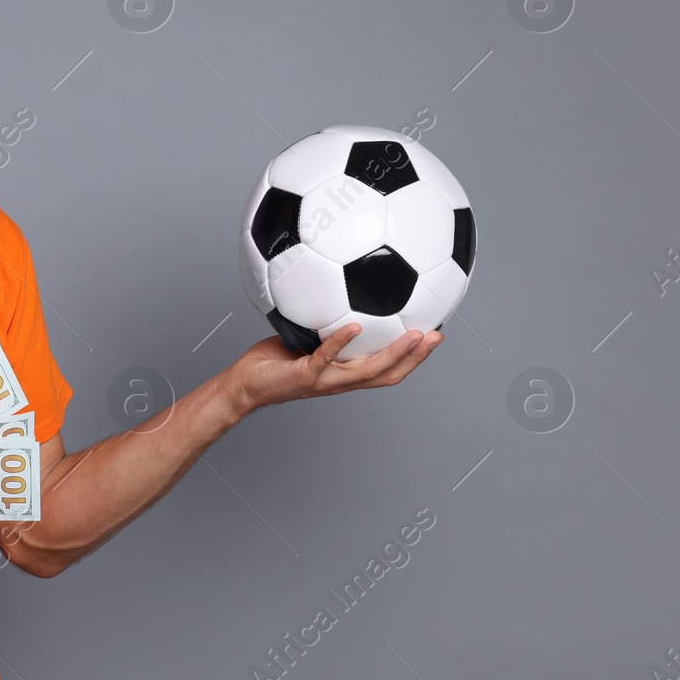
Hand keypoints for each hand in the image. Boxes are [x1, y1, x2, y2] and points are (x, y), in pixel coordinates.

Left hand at [218, 326, 441, 417]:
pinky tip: (353, 327)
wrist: (243, 385)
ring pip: (366, 371)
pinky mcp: (304, 375)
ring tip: (412, 335)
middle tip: (436, 338)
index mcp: (344, 374)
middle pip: (388, 374)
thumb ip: (324, 326)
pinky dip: (340, 343)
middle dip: (415, 358)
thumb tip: (335, 293)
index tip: (432, 338)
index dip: (412, 359)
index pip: (387, 370)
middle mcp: (340, 381)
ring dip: (392, 353)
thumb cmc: (272, 362)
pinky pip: (325, 358)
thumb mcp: (305, 340)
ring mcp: (324, 380)